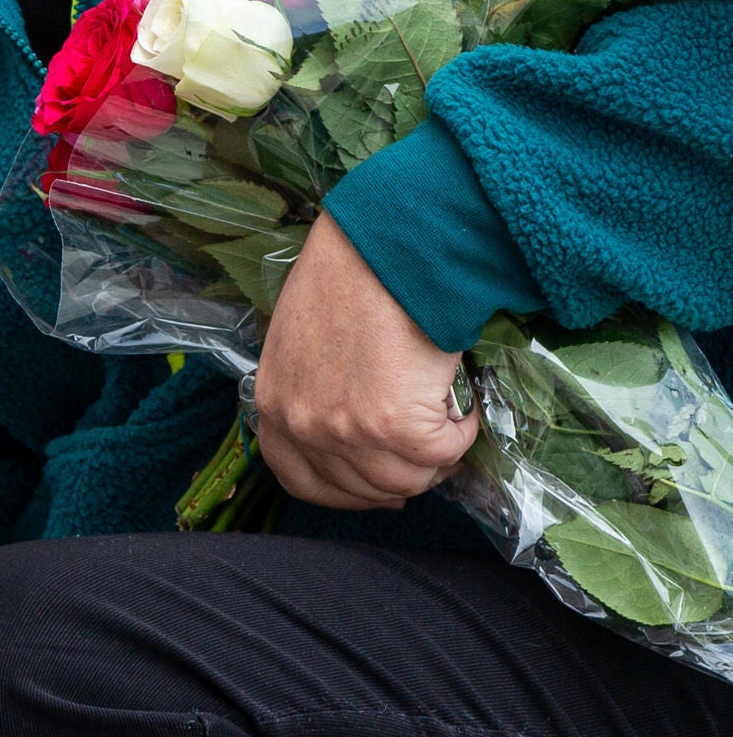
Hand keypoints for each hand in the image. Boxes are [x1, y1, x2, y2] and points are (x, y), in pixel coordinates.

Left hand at [253, 211, 476, 509]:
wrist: (383, 246)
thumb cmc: (348, 278)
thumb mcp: (303, 345)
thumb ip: (316, 395)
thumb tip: (357, 433)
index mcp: (275, 409)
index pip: (306, 482)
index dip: (350, 490)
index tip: (381, 483)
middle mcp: (303, 427)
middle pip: (365, 488)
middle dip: (404, 470)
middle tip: (430, 442)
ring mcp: (346, 430)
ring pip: (407, 480)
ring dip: (436, 454)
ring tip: (446, 414)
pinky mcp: (395, 424)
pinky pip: (443, 452)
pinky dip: (462, 432)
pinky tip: (462, 402)